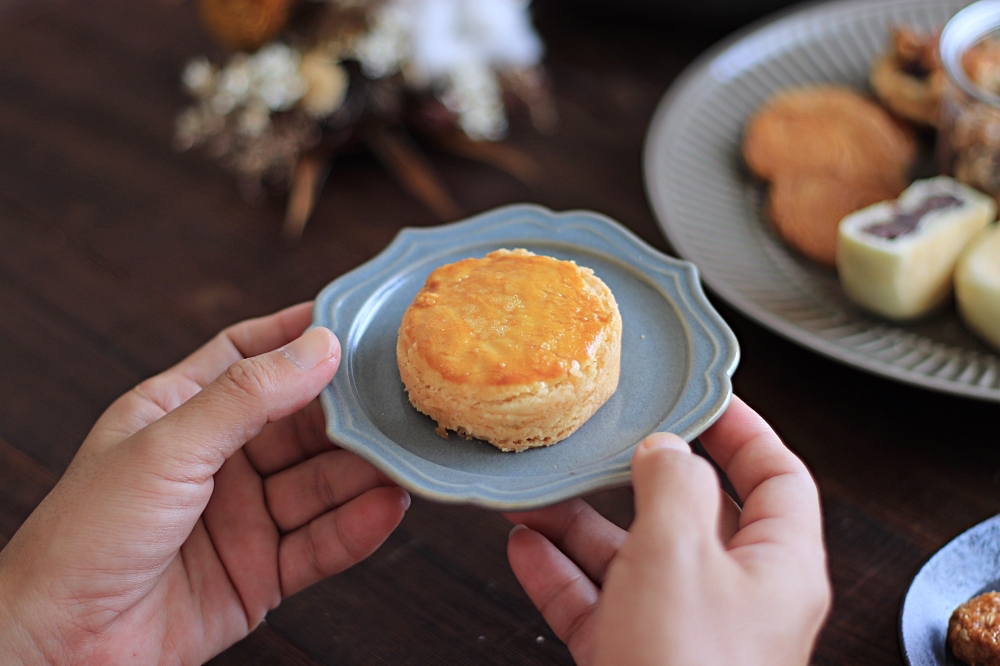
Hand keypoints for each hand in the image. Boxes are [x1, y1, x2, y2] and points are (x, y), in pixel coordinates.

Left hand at [0, 303, 409, 664]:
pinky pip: (320, 542)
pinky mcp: (260, 572)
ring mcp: (242, 516)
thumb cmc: (84, 538)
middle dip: (349, 415)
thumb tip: (318, 347)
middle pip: (300, 423)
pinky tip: (387, 508)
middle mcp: (217, 460)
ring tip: (406, 460)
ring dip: (363, 473)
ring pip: (319, 484)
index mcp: (180, 413)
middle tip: (400, 401)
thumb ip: (247, 397)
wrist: (62, 651)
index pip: (246, 356)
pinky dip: (357, 527)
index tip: (352, 321)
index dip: (297, 336)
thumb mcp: (167, 448)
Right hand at [505, 396, 829, 665]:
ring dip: (582, 524)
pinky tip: (524, 547)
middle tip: (602, 441)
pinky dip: (560, 575)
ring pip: (633, 557)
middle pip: (690, 514)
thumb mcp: (679, 554)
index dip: (743, 429)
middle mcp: (734, 596)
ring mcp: (682, 630)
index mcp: (775, 565)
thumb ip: (673, 484)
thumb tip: (665, 447)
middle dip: (636, 478)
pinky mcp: (636, 660)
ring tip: (539, 491)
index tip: (701, 396)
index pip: (778, 476)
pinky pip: (598, 603)